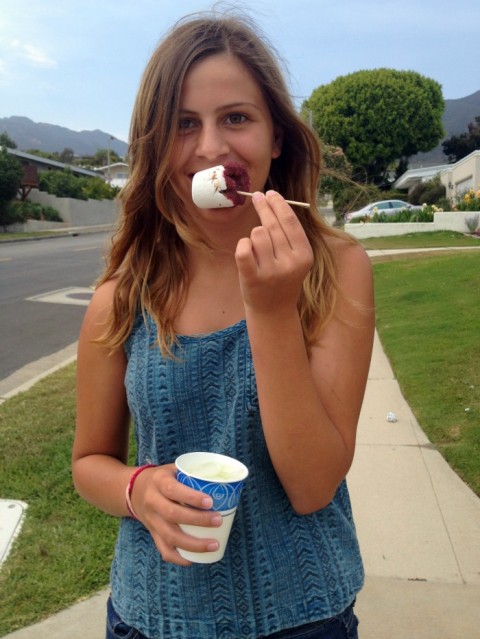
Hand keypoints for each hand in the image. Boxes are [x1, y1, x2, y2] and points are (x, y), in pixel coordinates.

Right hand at [131, 464, 222, 565]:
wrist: (134, 490)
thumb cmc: (163, 478)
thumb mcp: (173, 469)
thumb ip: (192, 474)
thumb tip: (222, 479)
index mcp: (159, 482)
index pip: (173, 490)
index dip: (191, 497)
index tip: (210, 502)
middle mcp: (152, 502)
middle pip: (173, 514)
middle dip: (198, 520)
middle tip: (218, 520)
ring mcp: (151, 520)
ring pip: (170, 536)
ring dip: (193, 544)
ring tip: (214, 544)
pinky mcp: (153, 533)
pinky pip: (163, 549)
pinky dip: (179, 558)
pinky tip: (193, 560)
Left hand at [235, 191, 312, 315]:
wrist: (274, 311)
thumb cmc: (283, 279)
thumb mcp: (295, 258)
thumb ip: (289, 235)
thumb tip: (275, 201)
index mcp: (304, 256)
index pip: (290, 222)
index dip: (279, 204)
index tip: (270, 193)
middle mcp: (289, 263)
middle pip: (272, 225)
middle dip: (264, 208)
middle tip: (258, 198)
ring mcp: (271, 272)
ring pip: (257, 234)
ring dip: (254, 235)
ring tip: (258, 247)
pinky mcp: (252, 279)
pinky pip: (243, 249)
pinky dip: (243, 244)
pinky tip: (245, 247)